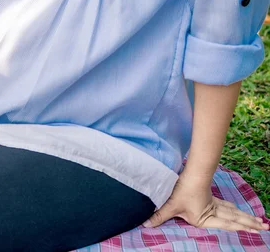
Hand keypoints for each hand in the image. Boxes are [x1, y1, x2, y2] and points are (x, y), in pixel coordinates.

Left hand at [143, 172, 268, 232]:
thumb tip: (145, 224)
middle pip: (235, 218)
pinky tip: (239, 211)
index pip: (227, 225)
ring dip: (245, 217)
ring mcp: (214, 203)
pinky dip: (236, 210)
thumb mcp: (170, 205)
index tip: (255, 230)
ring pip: (233, 212)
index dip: (241, 228)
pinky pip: (227, 206)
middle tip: (265, 226)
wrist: (188, 172)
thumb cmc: (182, 190)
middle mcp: (213, 211)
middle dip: (249, 223)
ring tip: (260, 221)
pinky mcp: (211, 197)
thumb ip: (159, 216)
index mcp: (206, 217)